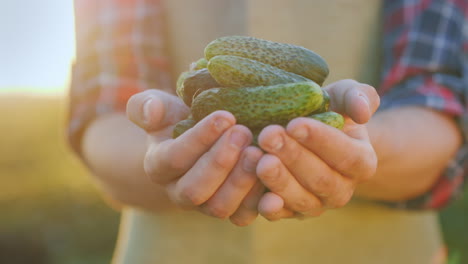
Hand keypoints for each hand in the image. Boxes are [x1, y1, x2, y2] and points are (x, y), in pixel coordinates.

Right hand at [127, 90, 264, 225]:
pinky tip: (273, 175)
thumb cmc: (179, 119)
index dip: (199, 139)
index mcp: (158, 166)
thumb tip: (151, 111)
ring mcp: (205, 205)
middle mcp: (178, 192)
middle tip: (243, 133)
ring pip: (218, 207)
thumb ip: (146, 106)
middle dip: (220, 162)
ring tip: (258, 152)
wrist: (201, 140)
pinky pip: (242, 216)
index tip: (225, 116)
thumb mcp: (159, 106)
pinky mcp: (231, 210)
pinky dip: (259, 201)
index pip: (174, 158)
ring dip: (240, 182)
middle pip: (194, 190)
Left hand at [255, 79, 379, 219]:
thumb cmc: (327, 111)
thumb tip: (363, 113)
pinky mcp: (290, 212)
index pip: (346, 156)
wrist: (305, 134)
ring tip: (259, 159)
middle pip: (321, 179)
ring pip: (301, 200)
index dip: (321, 141)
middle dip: (293, 157)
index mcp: (361, 162)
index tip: (294, 124)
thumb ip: (358, 97)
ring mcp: (316, 204)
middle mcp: (342, 189)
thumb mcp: (344, 97)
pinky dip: (270, 207)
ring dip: (279, 181)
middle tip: (268, 136)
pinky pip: (281, 214)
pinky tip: (259, 196)